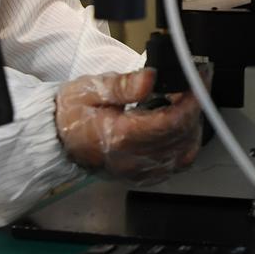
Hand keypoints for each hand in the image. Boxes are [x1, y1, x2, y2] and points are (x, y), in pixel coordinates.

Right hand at [54, 69, 201, 184]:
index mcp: (120, 137)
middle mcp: (132, 159)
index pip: (170, 121)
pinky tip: (180, 128)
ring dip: (192, 126)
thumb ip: (123, 85)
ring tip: (186, 104)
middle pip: (181, 136)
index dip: (191, 99)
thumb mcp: (91, 89)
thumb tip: (150, 78)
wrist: (55, 139)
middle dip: (195, 108)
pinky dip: (185, 145)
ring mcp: (138, 171)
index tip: (199, 79)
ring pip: (183, 153)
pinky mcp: (140, 176)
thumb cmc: (72, 113)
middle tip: (195, 85)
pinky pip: (174, 165)